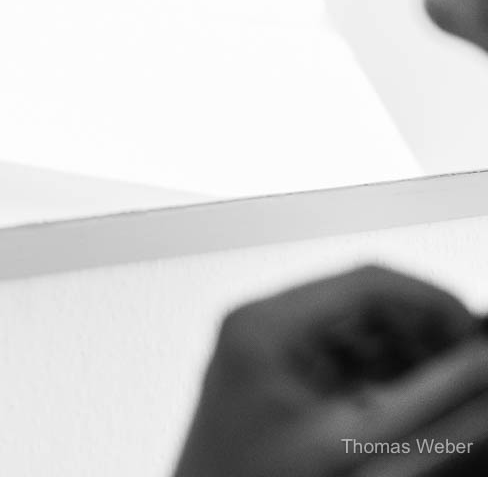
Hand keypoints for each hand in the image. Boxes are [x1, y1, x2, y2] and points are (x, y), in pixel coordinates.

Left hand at [174, 264, 487, 476]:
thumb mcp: (356, 441)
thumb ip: (430, 400)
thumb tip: (478, 364)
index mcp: (267, 325)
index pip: (366, 283)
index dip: (432, 302)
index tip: (473, 336)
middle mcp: (258, 325)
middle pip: (361, 304)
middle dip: (421, 332)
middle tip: (467, 368)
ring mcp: (261, 348)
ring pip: (353, 332)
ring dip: (404, 356)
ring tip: (444, 389)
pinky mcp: (271, 376)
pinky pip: (337, 359)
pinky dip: (379, 377)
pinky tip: (409, 404)